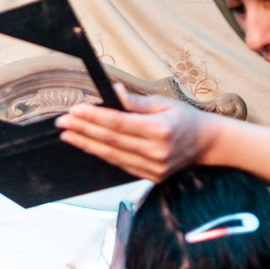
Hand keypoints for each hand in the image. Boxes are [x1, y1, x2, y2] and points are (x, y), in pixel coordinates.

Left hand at [55, 85, 219, 182]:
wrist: (207, 145)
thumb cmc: (185, 120)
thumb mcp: (164, 103)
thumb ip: (137, 102)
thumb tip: (114, 92)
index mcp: (160, 130)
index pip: (119, 123)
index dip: (94, 118)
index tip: (75, 111)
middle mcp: (155, 151)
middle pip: (111, 140)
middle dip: (83, 130)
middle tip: (62, 123)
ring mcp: (153, 167)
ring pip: (112, 155)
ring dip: (86, 144)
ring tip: (68, 135)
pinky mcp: (150, 176)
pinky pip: (120, 164)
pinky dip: (101, 154)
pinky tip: (87, 145)